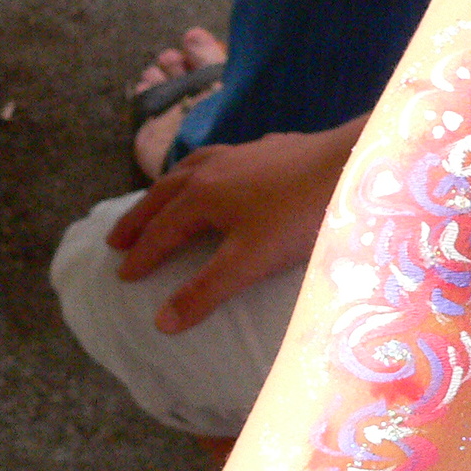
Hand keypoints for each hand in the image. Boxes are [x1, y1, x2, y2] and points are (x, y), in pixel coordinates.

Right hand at [106, 120, 363, 332]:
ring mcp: (243, 153)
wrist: (353, 165)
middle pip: (163, 193)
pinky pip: (222, 158)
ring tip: (158, 202)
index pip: (161, 230)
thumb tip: (161, 323)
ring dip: (167, 189)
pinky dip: (204, 172)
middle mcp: (214, 168)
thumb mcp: (249, 262)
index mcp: (202, 194)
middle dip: (139, 217)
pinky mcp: (271, 147)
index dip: (142, 256)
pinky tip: (221, 177)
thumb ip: (206, 292)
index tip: (123, 276)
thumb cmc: (300, 216)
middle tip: (117, 239)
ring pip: (190, 169)